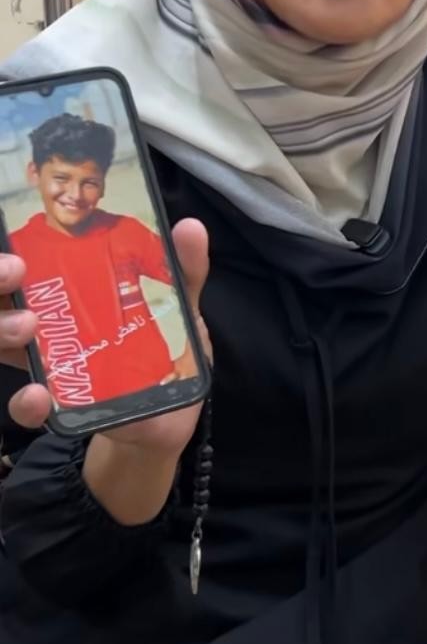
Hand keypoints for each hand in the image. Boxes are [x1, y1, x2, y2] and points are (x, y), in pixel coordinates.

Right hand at [0, 219, 211, 458]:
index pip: (28, 265)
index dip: (10, 256)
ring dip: (3, 330)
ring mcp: (50, 363)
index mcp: (77, 290)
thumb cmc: (168, 350)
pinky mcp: (59, 405)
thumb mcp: (181, 307)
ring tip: (27, 326)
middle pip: (3, 298)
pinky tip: (37, 395)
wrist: (170, 416)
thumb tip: (190, 227)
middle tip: (15, 273)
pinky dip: (25, 401)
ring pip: (2, 341)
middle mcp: (50, 322)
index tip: (17, 247)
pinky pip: (25, 404)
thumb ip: (183, 270)